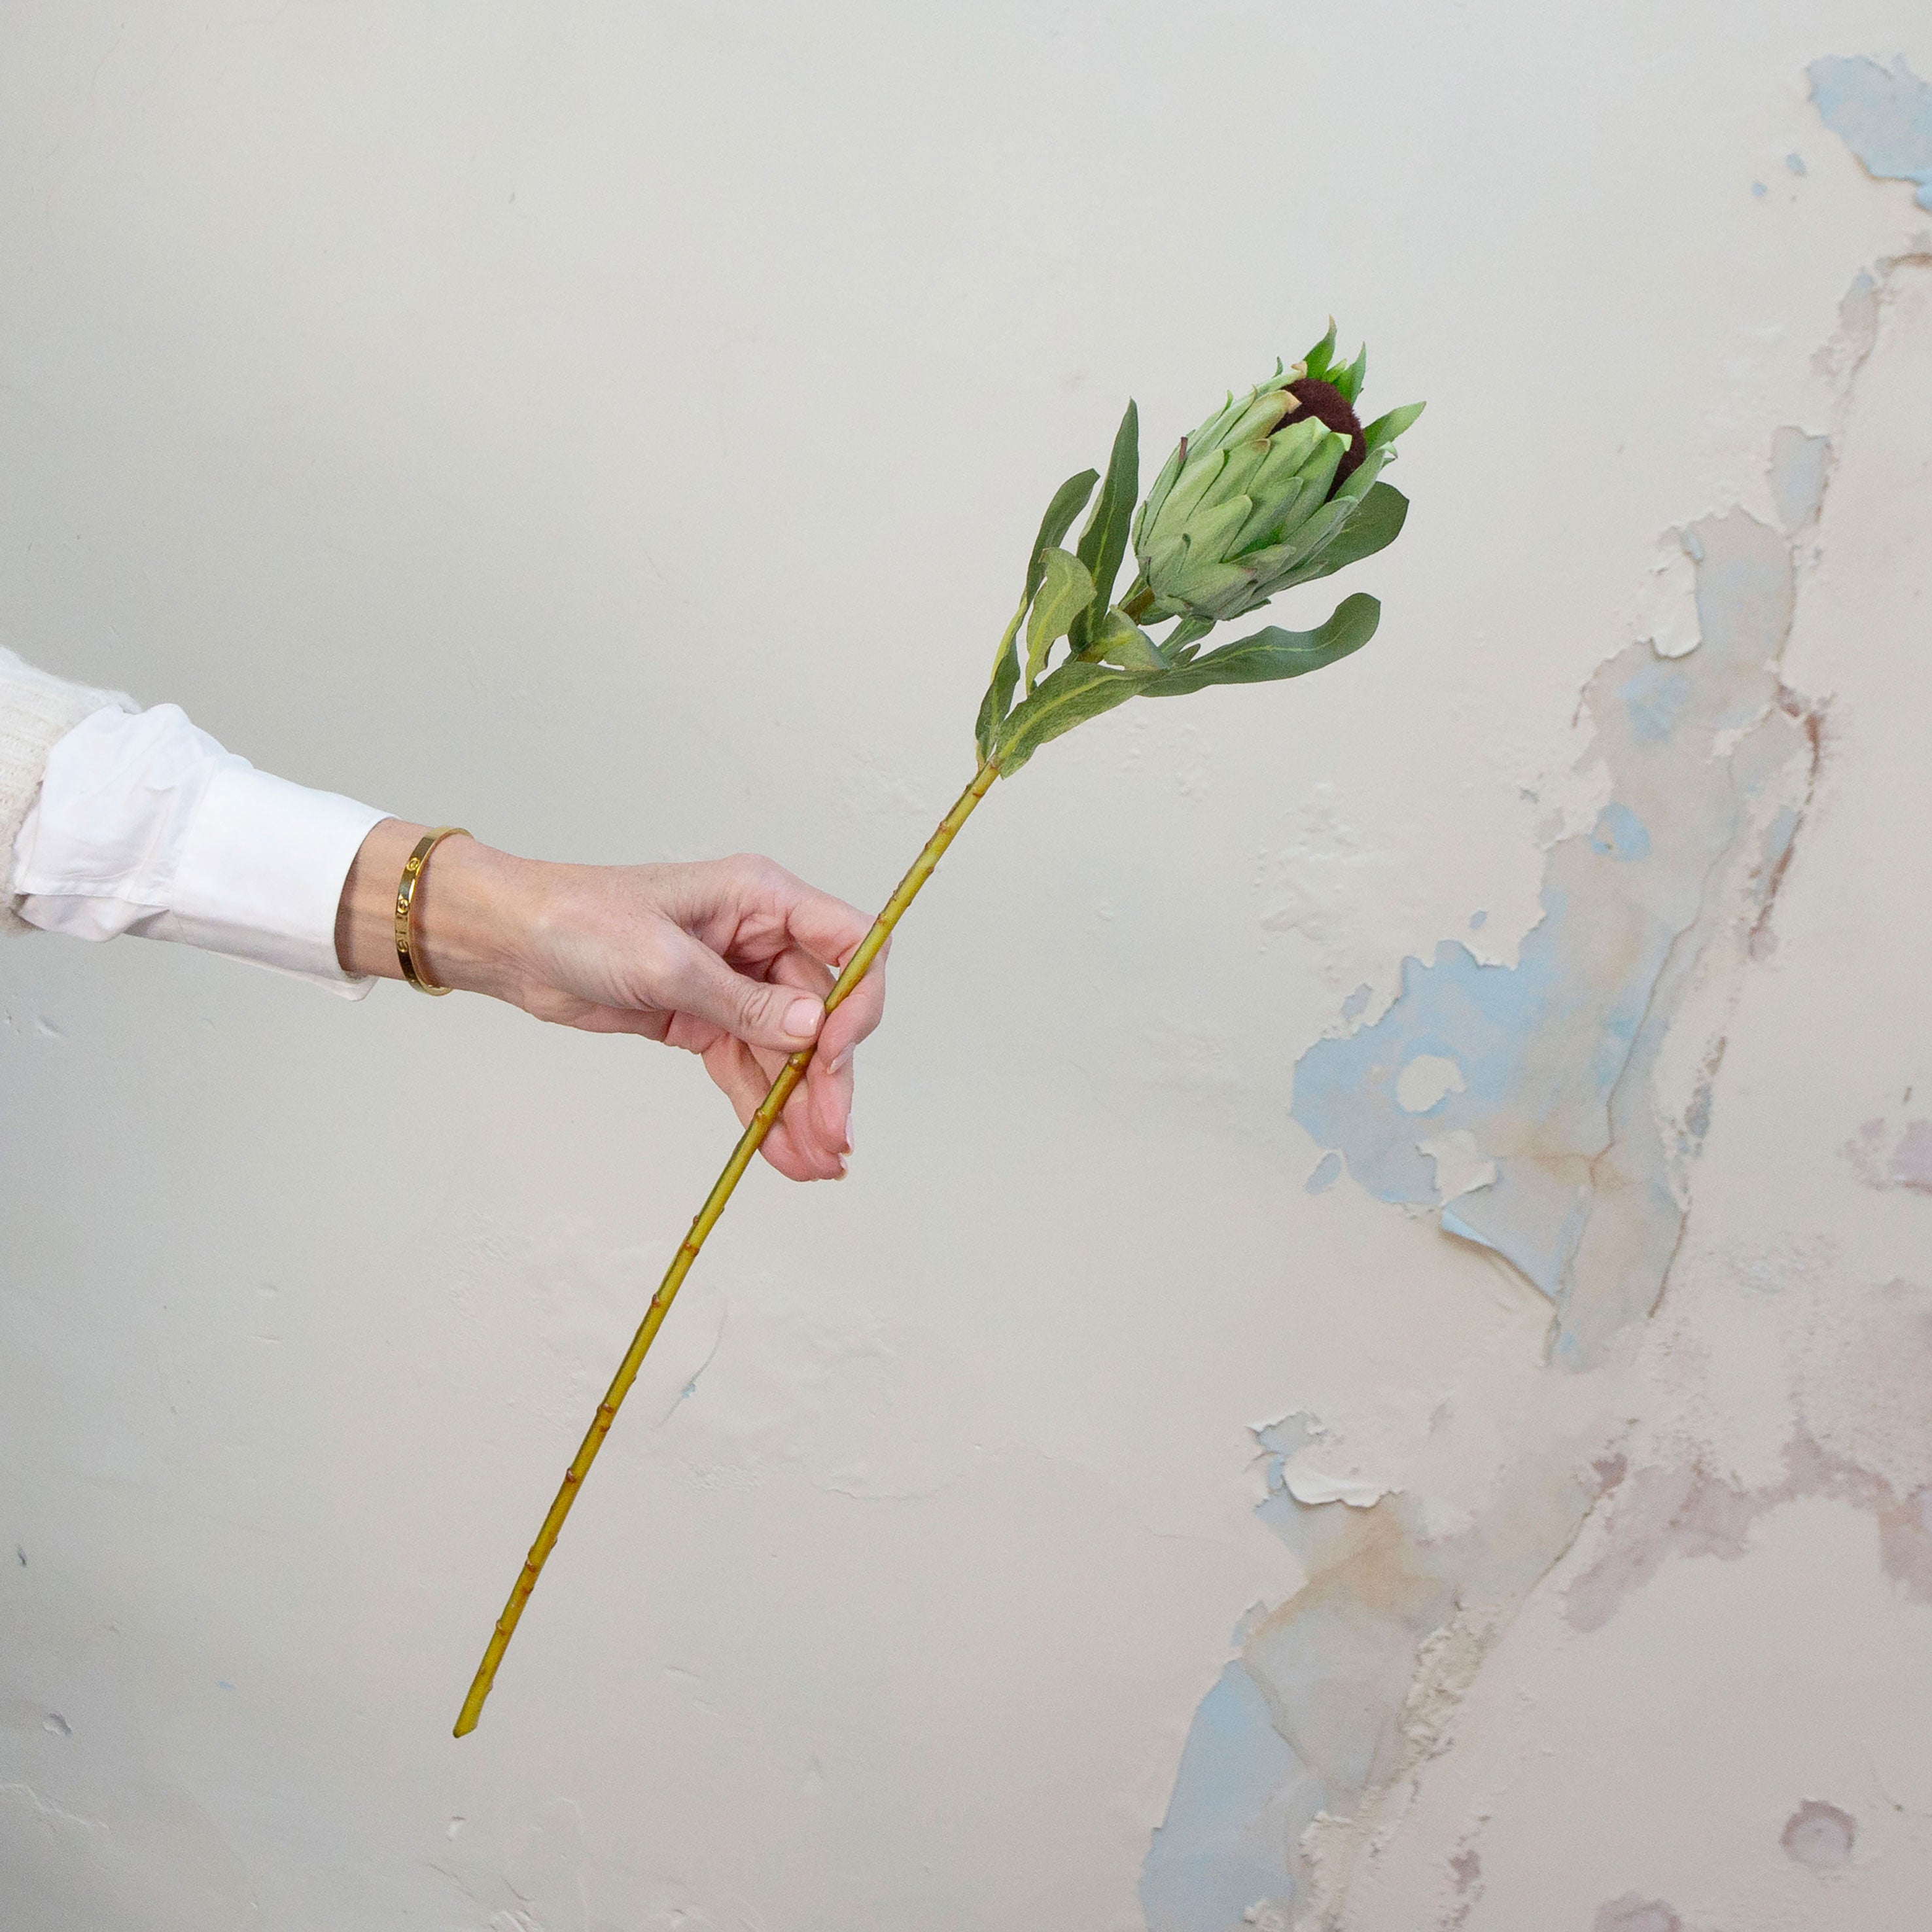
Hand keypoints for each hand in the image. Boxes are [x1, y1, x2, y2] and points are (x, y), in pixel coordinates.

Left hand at [337, 824, 881, 1179]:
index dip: (855, 1000)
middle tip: (833, 1138)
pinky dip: (766, 1110)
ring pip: (789, 1052)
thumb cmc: (578, 921)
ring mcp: (735, 983)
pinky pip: (750, 1070)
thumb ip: (743, 1001)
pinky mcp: (705, 1020)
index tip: (832, 1054)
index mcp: (761, 899)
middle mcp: (760, 939)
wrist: (513, 944)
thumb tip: (813, 1028)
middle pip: (823, 1013)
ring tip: (816, 1164)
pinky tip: (784, 1152)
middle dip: (829, 1077)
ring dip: (802, 1108)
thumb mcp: (664, 962)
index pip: (849, 942)